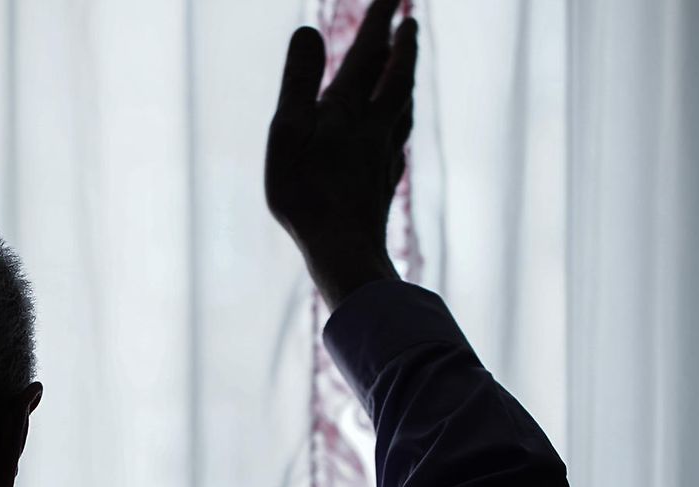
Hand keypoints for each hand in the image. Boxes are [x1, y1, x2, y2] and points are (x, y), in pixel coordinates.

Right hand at [265, 0, 417, 307]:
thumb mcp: (287, 133)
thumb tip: (309, 29)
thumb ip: (298, 81)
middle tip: (411, 20)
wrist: (343, 252)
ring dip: (406, 79)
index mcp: (346, 111)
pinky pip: (398, 139)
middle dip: (403, 46)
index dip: (379, 19)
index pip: (367, 53)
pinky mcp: (382, 184)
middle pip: (397, 78)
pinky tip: (397, 129)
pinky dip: (400, 120)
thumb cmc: (306, 195)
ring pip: (402, 108)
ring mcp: (382, 157)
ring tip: (408, 65)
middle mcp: (373, 128)